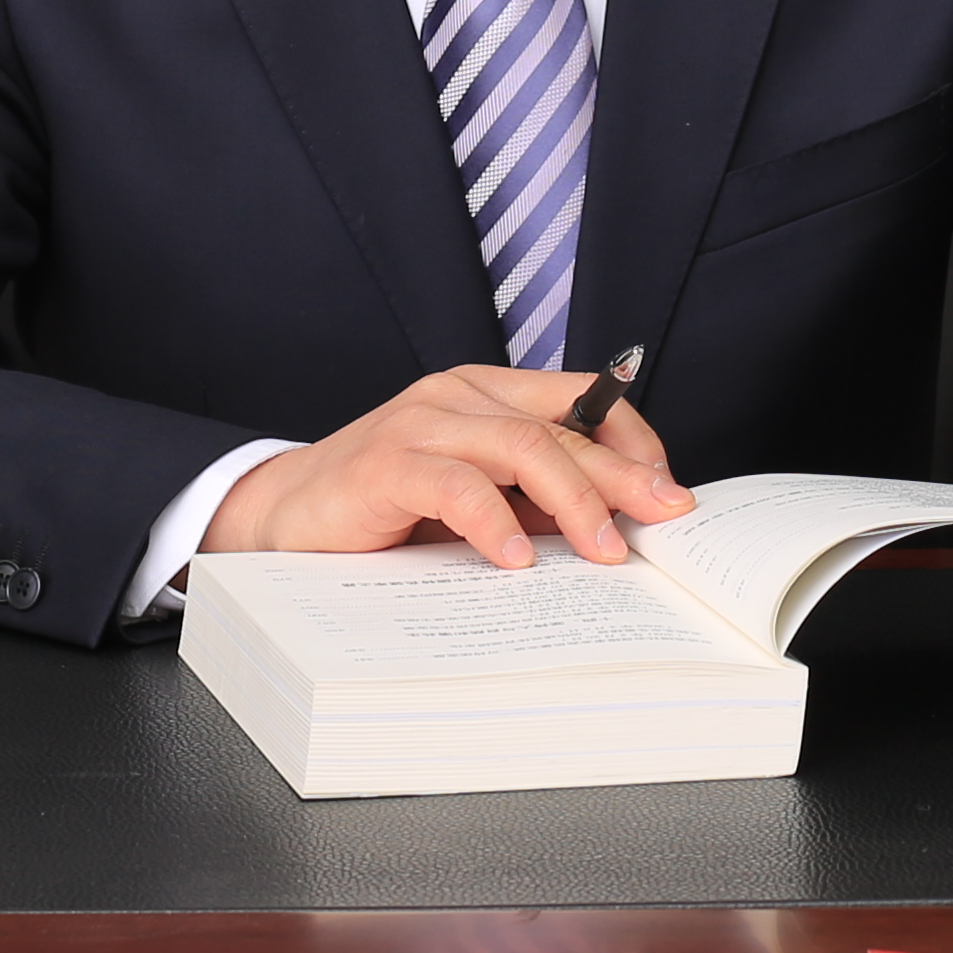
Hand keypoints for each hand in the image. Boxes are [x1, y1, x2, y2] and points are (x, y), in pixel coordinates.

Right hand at [205, 368, 692, 570]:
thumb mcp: (475, 500)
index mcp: (485, 393)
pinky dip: (494, 521)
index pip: (580, 400)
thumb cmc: (385, 511)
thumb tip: (618, 528)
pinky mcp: (385, 463)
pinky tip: (517, 559)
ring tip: (606, 550)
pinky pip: (455, 485)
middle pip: (559, 428)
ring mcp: (420, 423)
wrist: (283, 517)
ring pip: (520, 446)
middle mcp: (457, 394)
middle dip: (622, 475)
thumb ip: (533, 501)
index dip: (632, 440)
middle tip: (665, 516)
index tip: (669, 490)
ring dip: (574, 500)